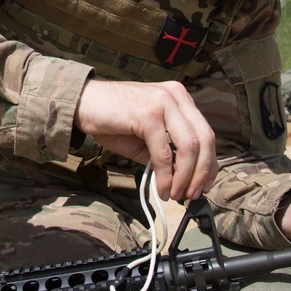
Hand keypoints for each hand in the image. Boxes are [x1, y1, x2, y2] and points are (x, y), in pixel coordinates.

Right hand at [74, 78, 215, 201]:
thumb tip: (182, 180)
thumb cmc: (111, 119)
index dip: (209, 163)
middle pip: (205, 139)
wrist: (81, 103)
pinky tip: (161, 189)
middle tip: (193, 195)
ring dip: (185, 177)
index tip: (204, 185)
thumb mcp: (145, 136)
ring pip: (189, 146)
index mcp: (179, 97)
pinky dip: (165, 176)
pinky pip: (164, 152)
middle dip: (201, 173)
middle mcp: (175, 95)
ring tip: (177, 195)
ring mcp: (163, 102)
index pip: (206, 132)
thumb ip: (165, 152)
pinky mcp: (148, 114)